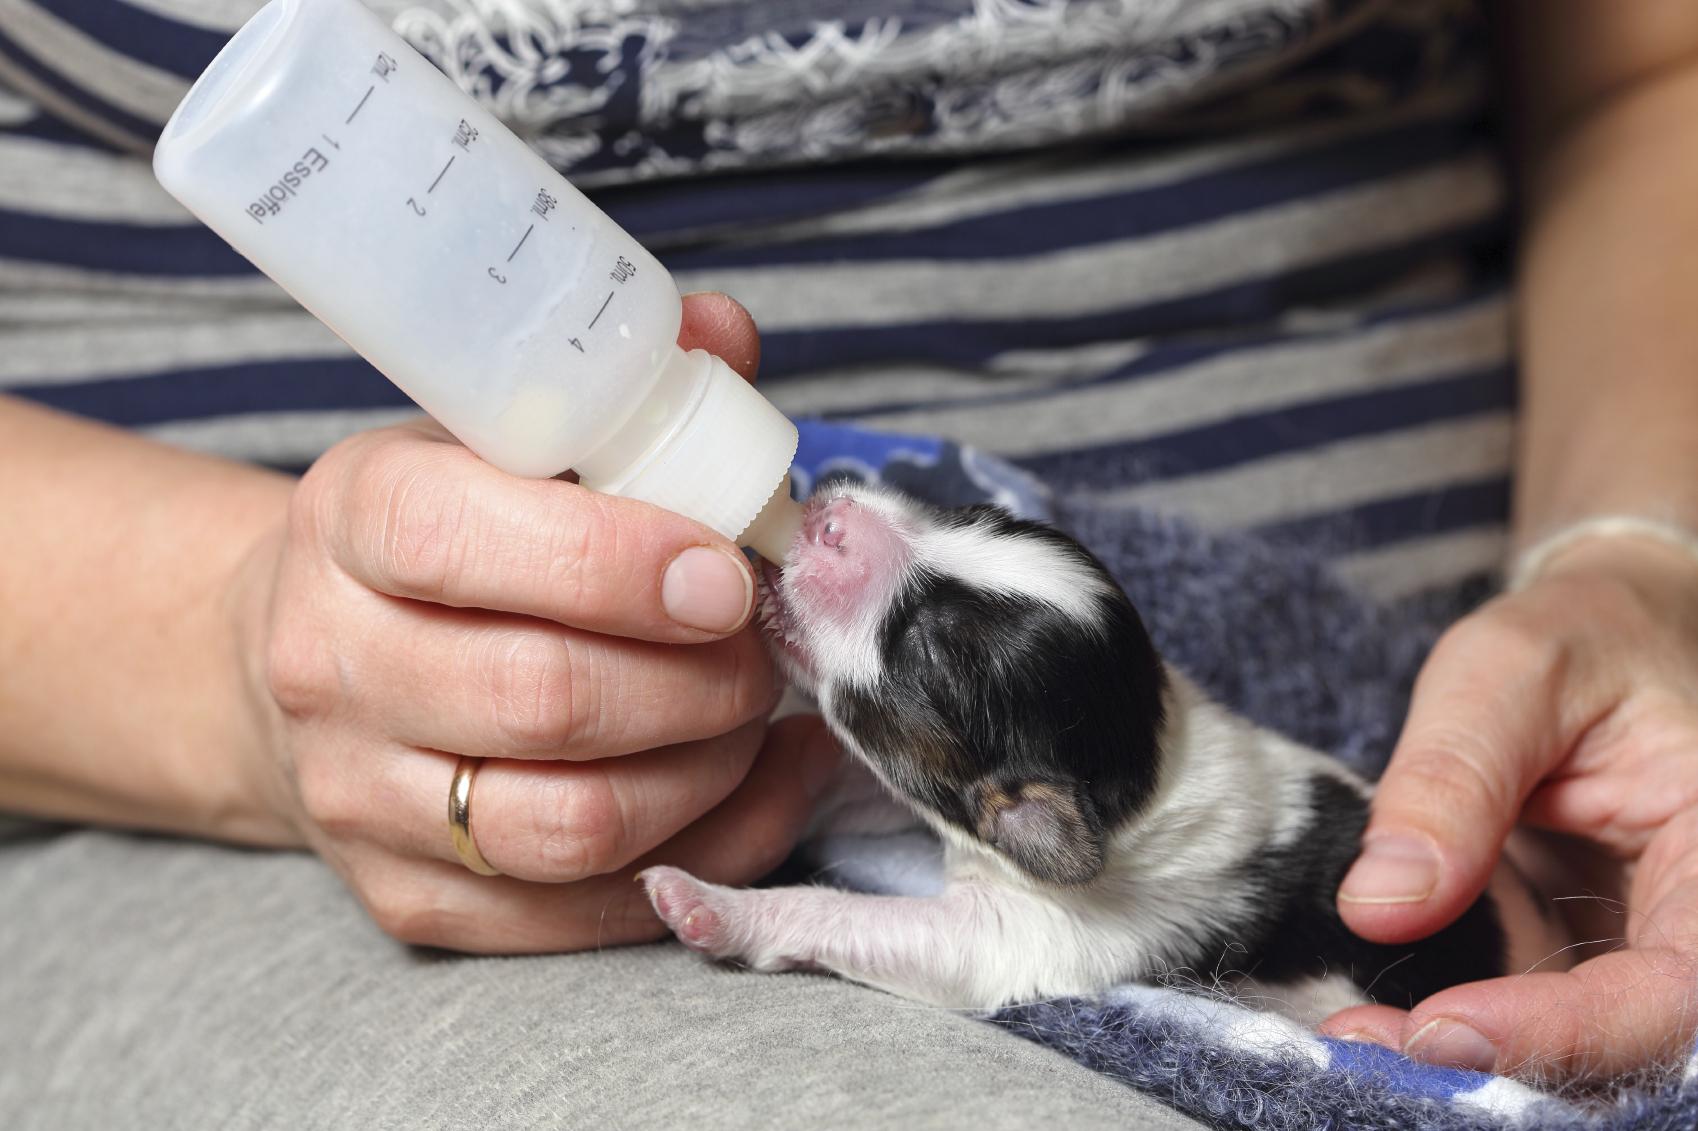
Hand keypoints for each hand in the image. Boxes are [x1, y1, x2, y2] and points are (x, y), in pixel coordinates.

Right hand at [229, 293, 838, 952]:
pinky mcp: (406, 899)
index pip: (465, 545)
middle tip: (762, 647)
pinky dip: (705, 852)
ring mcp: (360, 798)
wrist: (307, 658)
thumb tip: (728, 339)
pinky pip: (579, 914)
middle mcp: (333, 665)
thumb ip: (620, 388)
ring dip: (708, 773)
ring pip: (568, 825)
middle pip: (543, 700)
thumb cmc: (444, 536)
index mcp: (353, 519)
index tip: (725, 573)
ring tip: (755, 715)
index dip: (619, 564)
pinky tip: (759, 787)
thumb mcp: (500, 435)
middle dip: (699, 680)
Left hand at [1320, 533, 1697, 1078]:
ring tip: (1356, 1036)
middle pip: (1628, 1041)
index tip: (1441, 1025)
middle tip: (1367, 1044)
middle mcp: (1696, 920)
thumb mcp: (1508, 672)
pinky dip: (1462, 1021)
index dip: (1563, 1028)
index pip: (1670, 989)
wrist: (1601, 636)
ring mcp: (1645, 943)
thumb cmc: (1576, 637)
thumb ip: (1453, 780)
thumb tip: (1378, 907)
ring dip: (1471, 1056)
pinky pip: (1541, 1009)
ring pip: (1581, 1042)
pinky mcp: (1590, 951)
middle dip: (1502, 1060)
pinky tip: (1377, 1018)